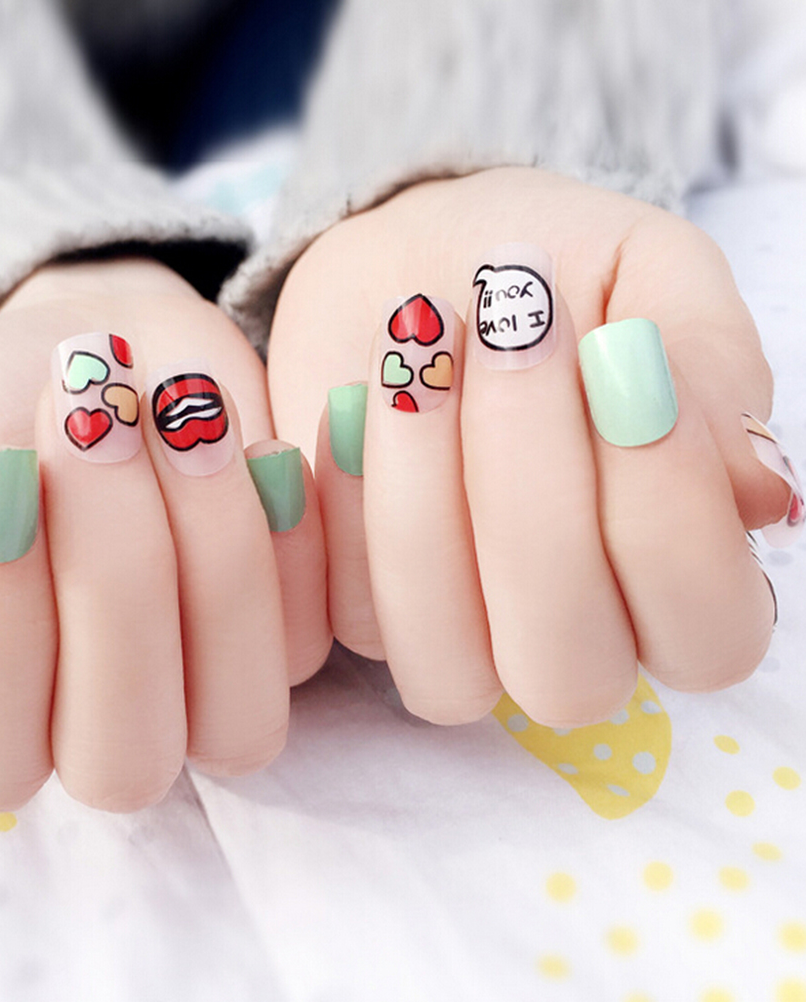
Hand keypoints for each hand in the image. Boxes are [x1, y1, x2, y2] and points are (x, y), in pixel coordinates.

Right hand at [0, 258, 330, 813]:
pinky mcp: (296, 641)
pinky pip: (315, 634)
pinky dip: (294, 532)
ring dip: (211, 551)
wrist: (100, 349)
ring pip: (236, 712)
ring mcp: (212, 701)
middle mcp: (108, 734)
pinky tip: (263, 443)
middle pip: (122, 751)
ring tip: (181, 415)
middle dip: (109, 576)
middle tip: (91, 423)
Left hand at [267, 167, 796, 726]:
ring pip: (447, 667)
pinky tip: (347, 402)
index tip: (621, 352)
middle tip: (510, 334)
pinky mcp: (359, 607)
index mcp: (671, 570)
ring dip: (420, 503)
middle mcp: (570, 629)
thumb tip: (757, 496)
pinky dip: (337, 505)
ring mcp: (458, 635)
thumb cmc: (549, 274)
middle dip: (531, 500)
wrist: (412, 261)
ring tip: (414, 357)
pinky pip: (345, 615)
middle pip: (567, 671)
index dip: (667, 512)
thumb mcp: (649, 274)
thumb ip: (710, 366)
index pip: (706, 631)